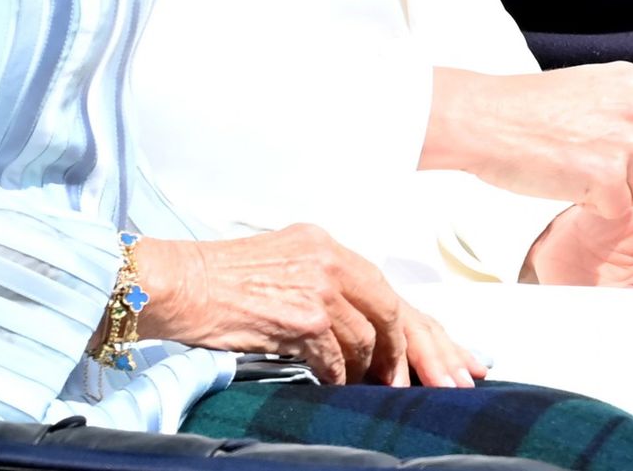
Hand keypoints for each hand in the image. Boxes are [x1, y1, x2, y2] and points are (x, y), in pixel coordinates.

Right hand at [136, 225, 486, 387]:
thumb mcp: (280, 271)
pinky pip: (338, 359)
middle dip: (427, 353)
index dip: (428, 327)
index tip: (459, 360)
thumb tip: (365, 340)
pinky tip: (334, 386)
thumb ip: (324, 291)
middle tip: (451, 387)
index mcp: (321, 242)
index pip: (387, 287)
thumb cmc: (217, 283)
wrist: (174, 282)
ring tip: (374, 390)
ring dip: (375, 371)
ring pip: (370, 337)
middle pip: (394, 308)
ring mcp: (316, 283)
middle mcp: (325, 255)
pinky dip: (339, 378)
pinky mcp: (302, 315)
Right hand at [424, 63, 632, 217]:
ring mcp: (627, 143)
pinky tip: (563, 179)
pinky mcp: (610, 178)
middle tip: (575, 151)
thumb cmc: (524, 105)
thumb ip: (628, 104)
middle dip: (621, 169)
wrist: (483, 118)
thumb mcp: (586, 87)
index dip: (629, 145)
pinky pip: (617, 211)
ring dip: (607, 190)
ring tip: (568, 165)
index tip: (593, 138)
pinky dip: (590, 206)